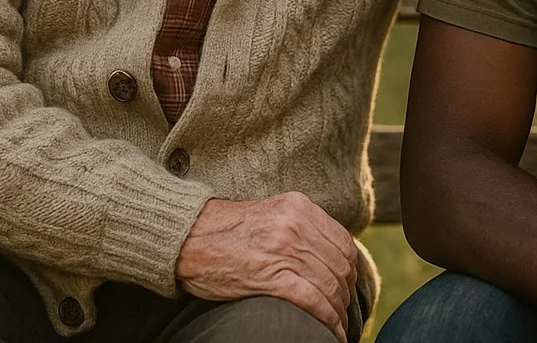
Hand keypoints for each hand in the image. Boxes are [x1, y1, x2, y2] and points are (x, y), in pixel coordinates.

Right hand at [176, 194, 356, 342]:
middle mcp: (296, 223)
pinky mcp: (271, 274)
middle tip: (342, 312)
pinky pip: (313, 301)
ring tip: (336, 327)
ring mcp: (284, 248)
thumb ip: (300, 228)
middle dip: (345, 294)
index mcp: (299, 207)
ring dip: (338, 311)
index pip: (343, 242)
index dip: (349, 271)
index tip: (346, 287)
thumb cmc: (225, 232)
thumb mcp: (271, 215)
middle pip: (340, 266)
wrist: (187, 236)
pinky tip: (331, 332)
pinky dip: (327, 320)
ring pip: (330, 285)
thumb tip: (326, 255)